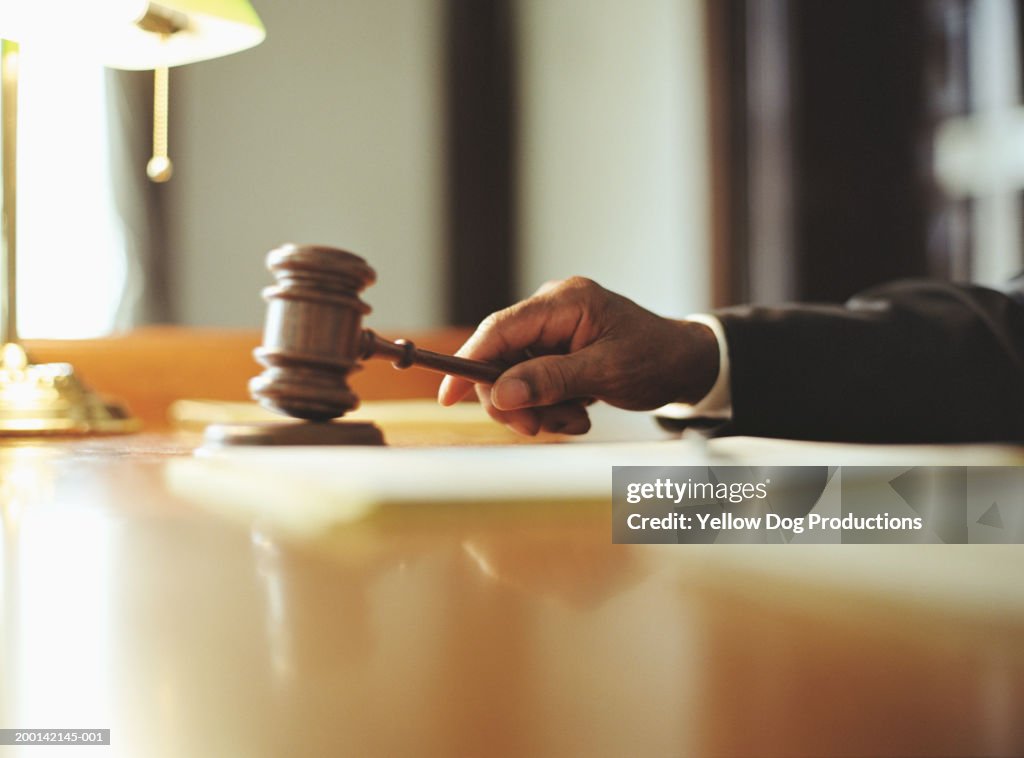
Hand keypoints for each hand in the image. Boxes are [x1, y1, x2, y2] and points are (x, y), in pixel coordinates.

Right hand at [437, 277, 718, 435]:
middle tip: (539, 427)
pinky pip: (533, 382)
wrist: (686, 364)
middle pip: (501, 358)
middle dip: (516, 400)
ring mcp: (553, 331)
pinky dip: (550, 406)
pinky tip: (579, 412)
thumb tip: (500, 393)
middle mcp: (552, 311)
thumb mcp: (605, 372)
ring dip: (539, 408)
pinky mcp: (556, 350)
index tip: (449, 397)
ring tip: (576, 418)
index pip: (499, 330)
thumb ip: (551, 380)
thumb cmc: (656, 358)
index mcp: (564, 303)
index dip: (469, 363)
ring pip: (516, 378)